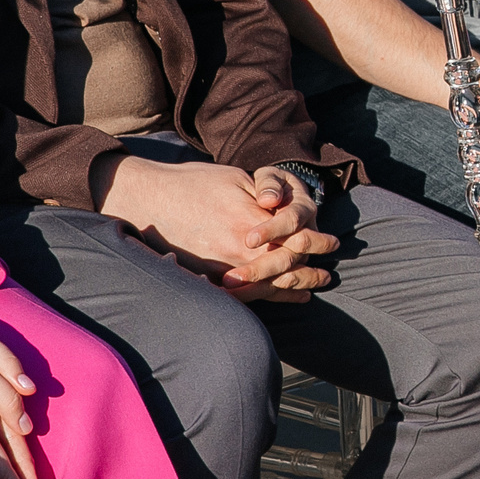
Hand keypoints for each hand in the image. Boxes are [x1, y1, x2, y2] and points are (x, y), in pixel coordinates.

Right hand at [92, 154, 339, 301]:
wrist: (146, 199)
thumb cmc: (192, 183)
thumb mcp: (235, 179)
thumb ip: (265, 196)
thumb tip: (289, 209)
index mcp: (250, 222)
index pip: (296, 239)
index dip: (317, 243)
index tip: (332, 243)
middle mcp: (237, 250)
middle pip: (286, 268)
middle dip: (310, 272)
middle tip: (328, 275)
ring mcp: (220, 268)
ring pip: (267, 286)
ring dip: (293, 288)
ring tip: (312, 289)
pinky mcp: (205, 278)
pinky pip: (242, 296)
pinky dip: (266, 298)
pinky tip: (280, 299)